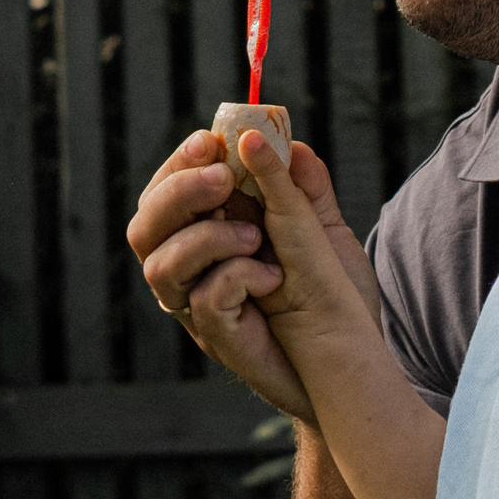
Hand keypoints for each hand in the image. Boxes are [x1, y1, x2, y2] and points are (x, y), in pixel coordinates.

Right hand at [126, 126, 364, 420]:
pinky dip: (240, 276)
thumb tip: (286, 143)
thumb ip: (304, 187)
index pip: (165, 194)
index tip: (209, 141)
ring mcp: (198, 309)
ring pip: (161, 266)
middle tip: (223, 179)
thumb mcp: (324, 230)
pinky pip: (205, 300)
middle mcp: (191, 272)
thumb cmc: (334, 295)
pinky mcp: (219, 338)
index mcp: (206, 236)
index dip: (179, 165)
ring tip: (258, 238)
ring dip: (208, 237)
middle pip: (144, 228)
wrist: (354, 358)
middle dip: (178, 193)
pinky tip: (274, 279)